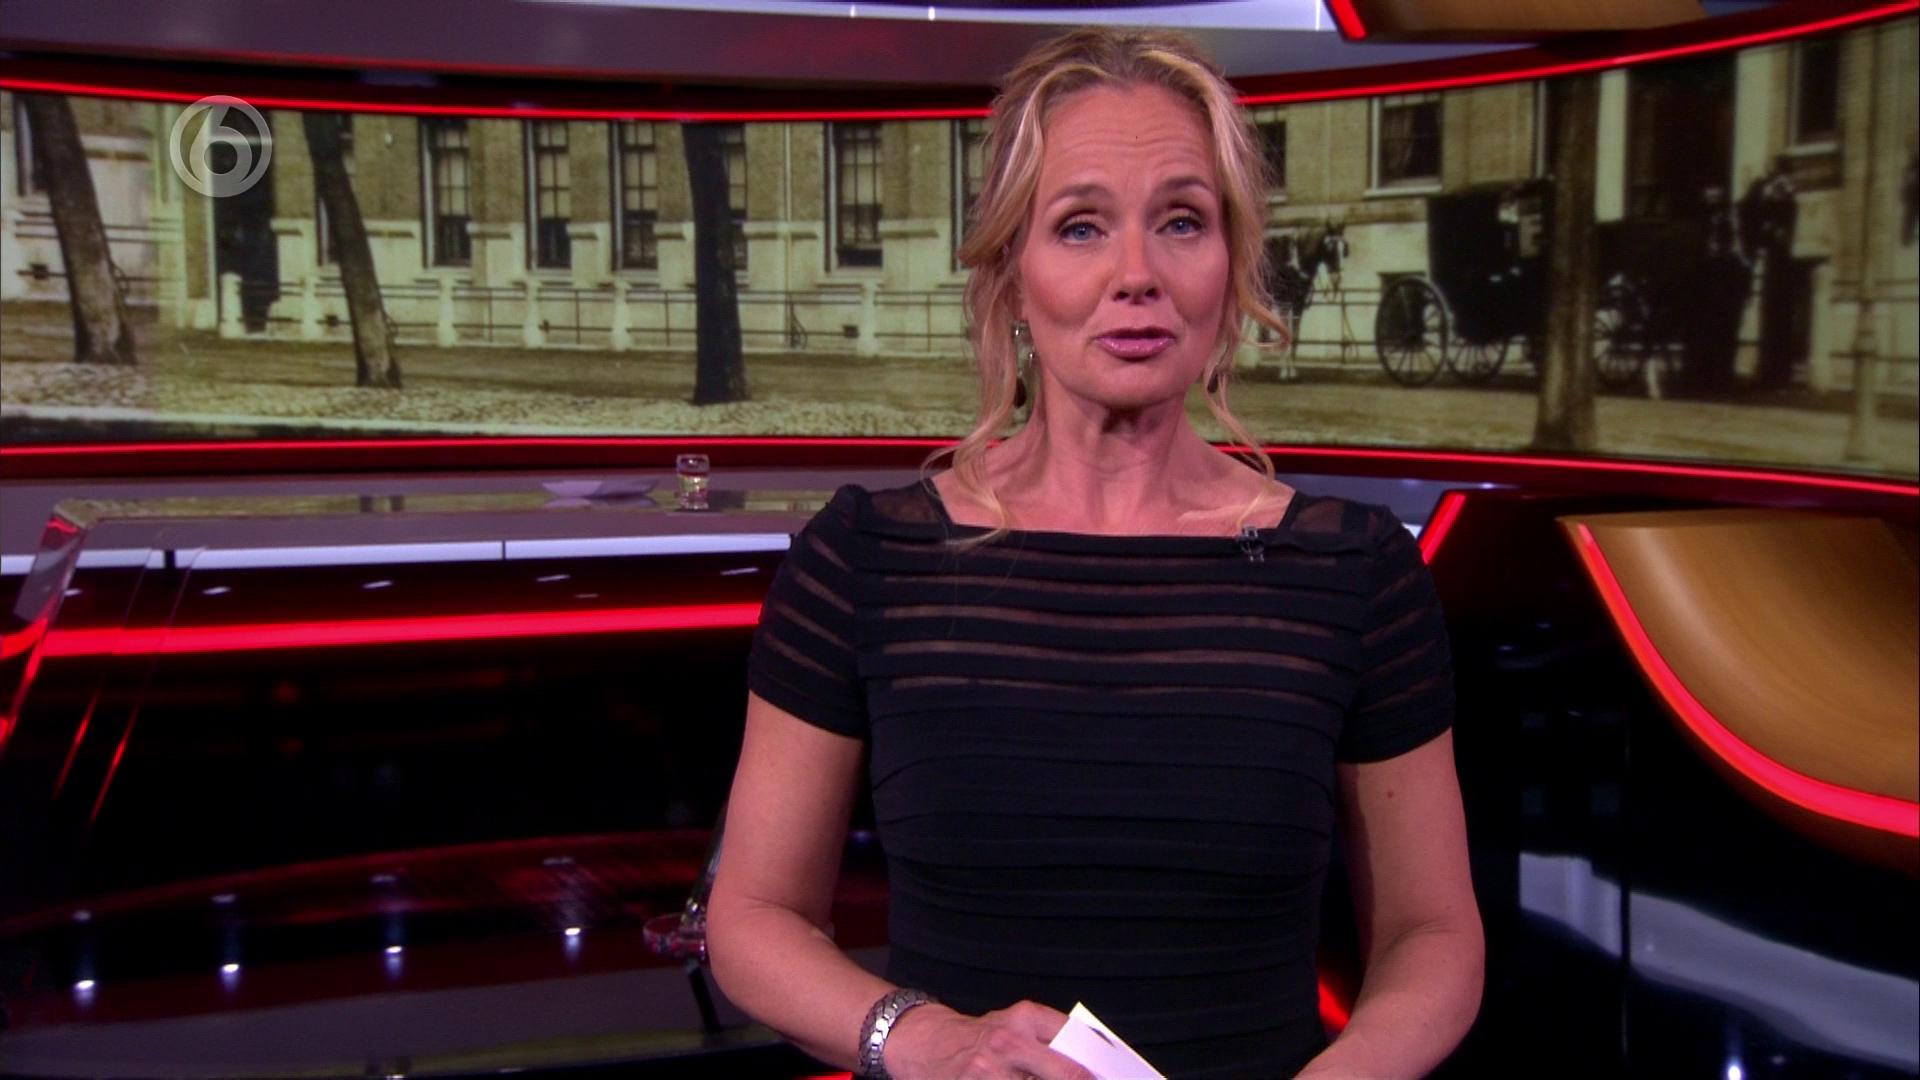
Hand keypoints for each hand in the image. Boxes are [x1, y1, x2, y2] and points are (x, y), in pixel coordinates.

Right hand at [881, 999, 1097, 1079]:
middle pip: (1068, 1077)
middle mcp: (1009, 1044)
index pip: (1079, 1046)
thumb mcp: (1014, 1024)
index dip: (1099, 1072)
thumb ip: (1050, 1041)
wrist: (922, 1041)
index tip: (1118, 1079)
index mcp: (1026, 1019)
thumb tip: (1092, 1068)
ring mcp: (989, 1073)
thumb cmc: (978, 1036)